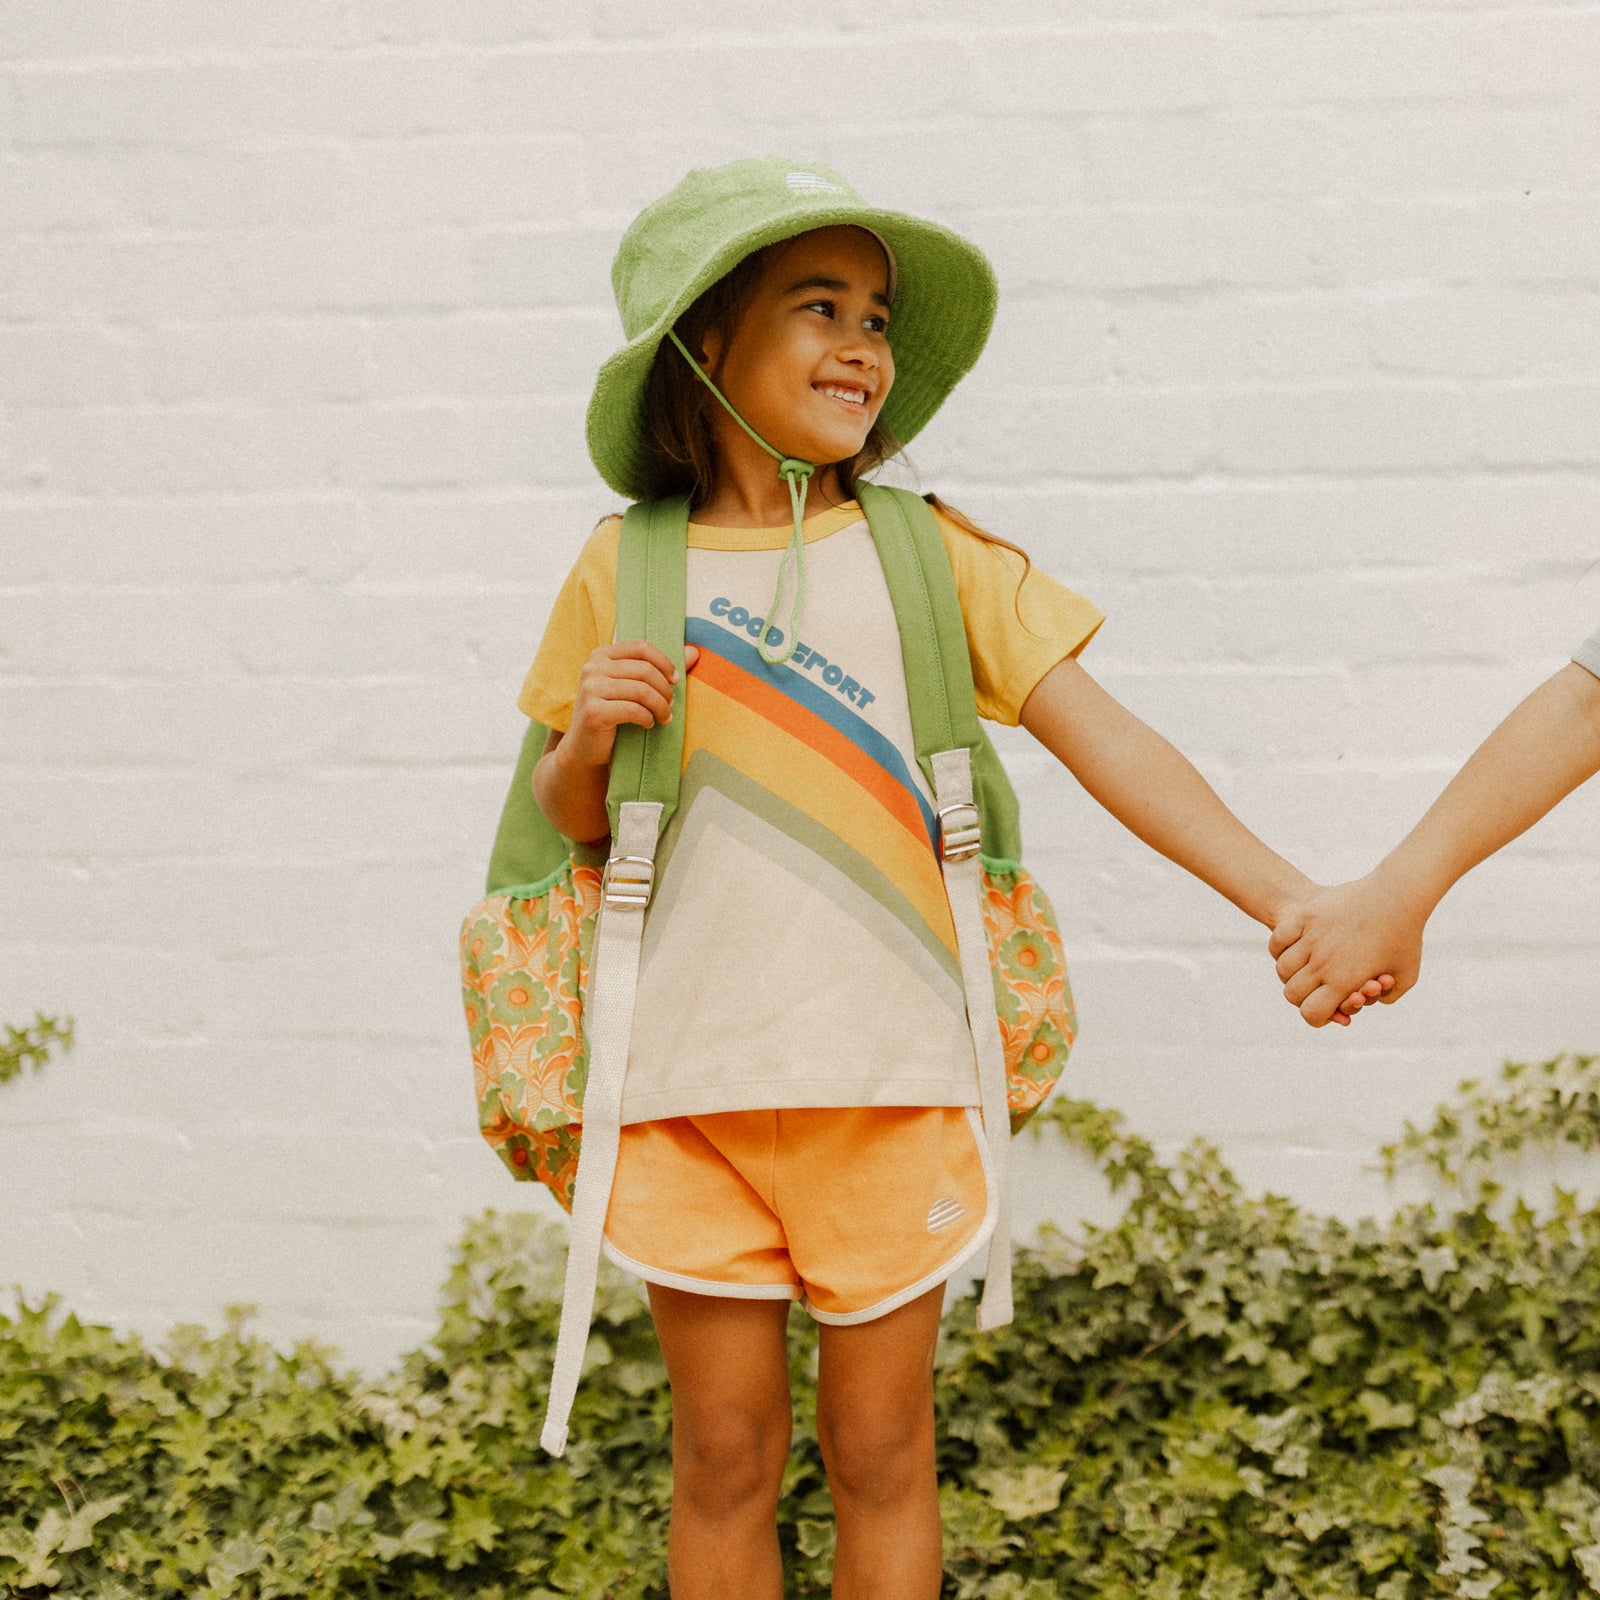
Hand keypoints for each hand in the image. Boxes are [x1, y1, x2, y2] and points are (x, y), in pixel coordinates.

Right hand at [561, 642, 699, 769]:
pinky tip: (648, 724)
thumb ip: (660, 668)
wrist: (585, 747)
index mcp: (601, 655)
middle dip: (664, 689)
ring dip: (660, 706)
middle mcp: (592, 668)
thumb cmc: (613, 714)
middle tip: (671, 705)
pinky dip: (647, 718)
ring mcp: (590, 688)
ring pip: (641, 690)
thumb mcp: (633, 687)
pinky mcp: (593, 711)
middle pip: (644, 670)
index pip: (641, 648)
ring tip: (664, 717)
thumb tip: (694, 651)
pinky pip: (633, 710)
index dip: (664, 662)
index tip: (676, 680)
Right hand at [1268, 872, 1423, 1027]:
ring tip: (1305, 966)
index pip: (1311, 1014)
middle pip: (1292, 994)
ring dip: (1291, 973)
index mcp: (1345, 982)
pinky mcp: (1306, 917)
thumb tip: (1361, 1000)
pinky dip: (1280, 949)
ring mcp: (1313, 938)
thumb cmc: (1405, 937)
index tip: (1326, 1007)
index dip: (1317, 1016)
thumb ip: (1385, 998)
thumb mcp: (1405, 977)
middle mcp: (1324, 963)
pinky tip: (1292, 947)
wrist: (1397, 895)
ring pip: (1283, 969)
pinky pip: (1277, 940)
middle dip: (1303, 996)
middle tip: (1315, 986)